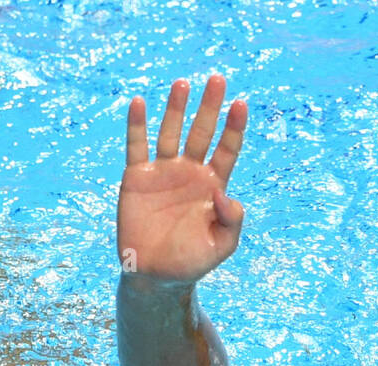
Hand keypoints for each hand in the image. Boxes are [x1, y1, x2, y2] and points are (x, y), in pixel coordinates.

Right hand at [117, 74, 247, 283]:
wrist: (155, 275)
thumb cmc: (192, 261)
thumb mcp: (222, 245)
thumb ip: (232, 221)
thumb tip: (225, 193)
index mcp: (213, 185)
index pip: (227, 149)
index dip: (234, 127)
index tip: (241, 104)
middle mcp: (189, 172)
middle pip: (202, 132)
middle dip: (209, 106)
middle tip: (217, 79)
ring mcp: (163, 171)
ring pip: (171, 132)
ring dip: (176, 108)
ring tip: (183, 84)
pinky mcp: (137, 177)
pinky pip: (137, 146)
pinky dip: (137, 125)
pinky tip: (140, 103)